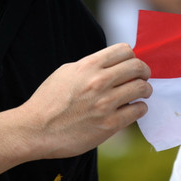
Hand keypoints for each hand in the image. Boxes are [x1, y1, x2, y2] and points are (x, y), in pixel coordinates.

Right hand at [17, 43, 150, 158]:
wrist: (35, 130)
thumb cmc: (48, 101)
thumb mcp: (66, 72)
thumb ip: (90, 66)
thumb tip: (112, 63)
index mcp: (88, 66)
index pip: (124, 50)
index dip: (131, 56)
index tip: (131, 64)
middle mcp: (99, 82)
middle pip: (137, 67)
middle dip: (143, 71)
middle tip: (143, 77)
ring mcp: (105, 103)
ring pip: (141, 88)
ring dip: (145, 89)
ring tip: (142, 93)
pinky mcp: (109, 125)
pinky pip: (138, 110)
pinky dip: (140, 108)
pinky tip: (134, 109)